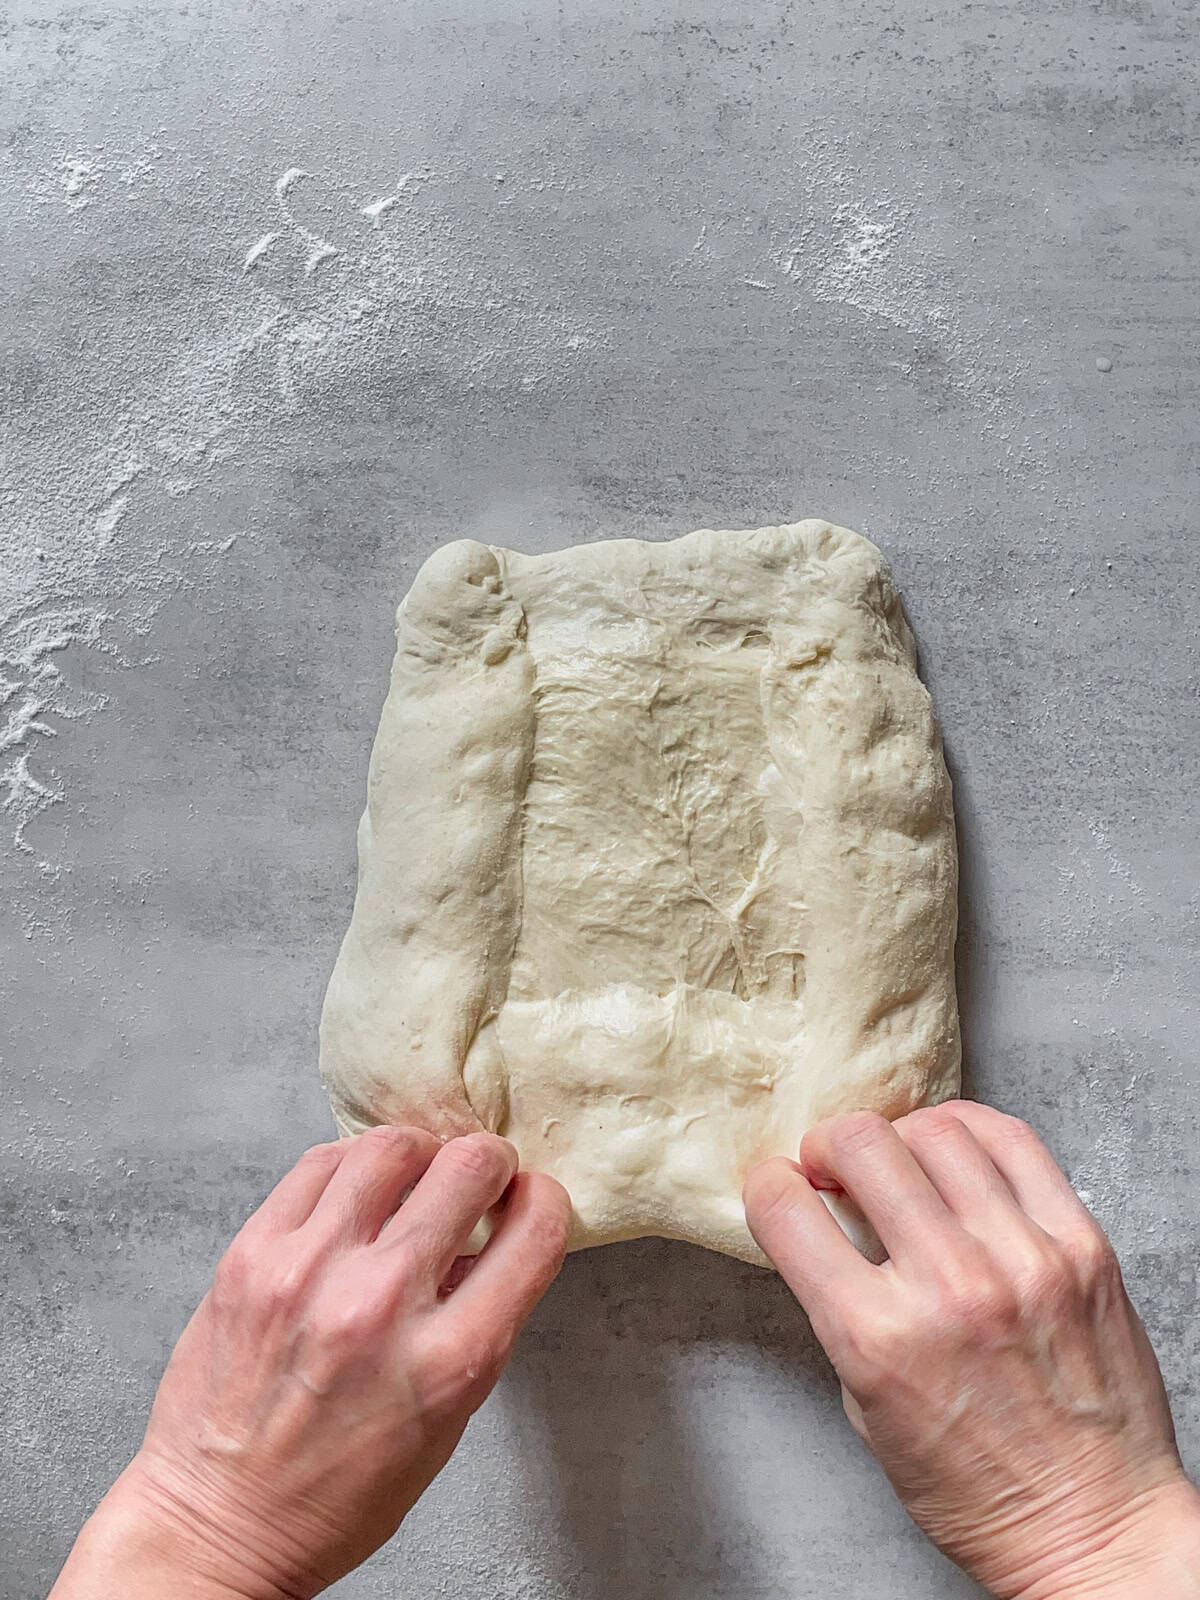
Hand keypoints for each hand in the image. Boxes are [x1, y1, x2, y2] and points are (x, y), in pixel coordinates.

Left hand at [52, 1128, 569, 1599]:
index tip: (530, 1200)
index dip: (545, 1200)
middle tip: (478, 1178)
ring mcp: (309, 1271)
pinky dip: (352, 1164)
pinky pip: (319, 1162)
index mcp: (450, 1361)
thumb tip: (494, 1234)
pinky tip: (358, 1188)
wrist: (219, 1525)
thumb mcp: (446, 1423)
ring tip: (416, 1176)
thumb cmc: (336, 1493)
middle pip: (468, 1167)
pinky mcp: (251, 1253)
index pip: (535, 1231)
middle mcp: (382, 1304)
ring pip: (391, 1146)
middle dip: (487, 1163)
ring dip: (420, 1153)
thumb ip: (480, 1322)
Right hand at [745, 1101, 1199, 1599]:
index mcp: (877, 1338)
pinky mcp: (1081, 1245)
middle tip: (831, 1165)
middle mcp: (949, 1287)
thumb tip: (830, 1222)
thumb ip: (841, 1310)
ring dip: (897, 1136)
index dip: (767, 1186)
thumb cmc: (975, 1487)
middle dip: (827, 1145)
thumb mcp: (865, 1408)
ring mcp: (1022, 1259)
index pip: (788, 1212)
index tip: (776, 1186)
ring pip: (935, 1129)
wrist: (1091, 1528)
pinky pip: (1014, 1142)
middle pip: (860, 1146)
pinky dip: (969, 1129)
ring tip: (898, 1160)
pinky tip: (954, 1148)